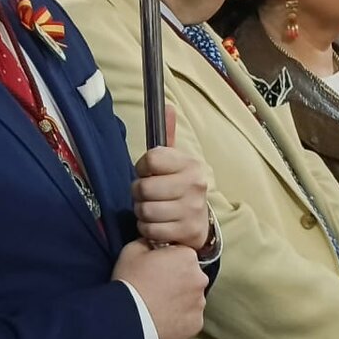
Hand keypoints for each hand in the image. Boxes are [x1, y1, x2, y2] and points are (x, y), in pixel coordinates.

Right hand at [112, 239, 206, 338]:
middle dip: (177, 280)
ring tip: (158, 306)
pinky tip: (162, 319)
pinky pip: (189, 318)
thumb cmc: (130, 282)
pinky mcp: (196, 324)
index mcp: (187, 257)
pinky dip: (179, 319)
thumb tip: (152, 244)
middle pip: (190, 276)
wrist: (128, 320)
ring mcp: (200, 303)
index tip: (155, 269)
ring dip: (179, 300)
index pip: (182, 254)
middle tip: (156, 288)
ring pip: (191, 298)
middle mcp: (200, 278)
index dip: (168, 261)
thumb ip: (148, 242)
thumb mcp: (132, 250)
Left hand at [132, 107, 211, 250]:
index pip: (151, 159)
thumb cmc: (179, 188)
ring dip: (142, 213)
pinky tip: (157, 225)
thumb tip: (168, 106)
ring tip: (152, 210)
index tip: (148, 173)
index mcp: (191, 164)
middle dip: (139, 193)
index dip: (142, 168)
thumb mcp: (175, 162)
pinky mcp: (187, 232)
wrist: (199, 223)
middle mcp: (195, 185)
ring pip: (145, 210)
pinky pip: (150, 230)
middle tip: (148, 195)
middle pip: (144, 187)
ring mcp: (192, 210)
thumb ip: (168, 136)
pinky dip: (147, 229)